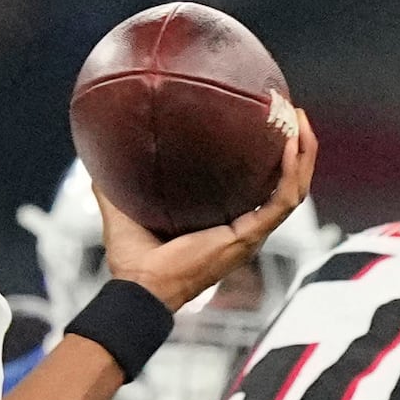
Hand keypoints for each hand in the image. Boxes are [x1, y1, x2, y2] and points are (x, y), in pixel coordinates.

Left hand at [101, 106, 319, 311]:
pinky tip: (289, 144)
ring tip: (301, 120)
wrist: (137, 287)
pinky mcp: (248, 237)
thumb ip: (112, 184)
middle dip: (297, 147)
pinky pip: (283, 201)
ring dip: (303, 154)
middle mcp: (243, 227)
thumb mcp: (122, 210)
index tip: (268, 122)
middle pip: (286, 183)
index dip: (269, 157)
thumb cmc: (132, 261)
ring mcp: (250, 234)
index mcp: (224, 222)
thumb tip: (96, 157)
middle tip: (293, 112)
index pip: (259, 186)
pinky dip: (291, 172)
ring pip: (293, 189)